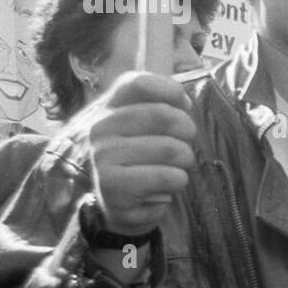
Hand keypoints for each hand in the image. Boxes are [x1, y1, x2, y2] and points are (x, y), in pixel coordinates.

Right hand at [89, 72, 195, 236]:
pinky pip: (167, 176)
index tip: (184, 106)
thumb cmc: (143, 158)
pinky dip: (177, 181)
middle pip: (164, 115)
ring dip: (185, 161)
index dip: (172, 92)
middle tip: (183, 146)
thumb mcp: (149, 124)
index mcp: (111, 106)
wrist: (120, 204)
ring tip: (173, 169)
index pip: (140, 83)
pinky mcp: (112, 186)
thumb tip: (180, 93)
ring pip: (171, 148)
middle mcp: (100, 127)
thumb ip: (163, 101)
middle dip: (187, 132)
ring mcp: (102, 156)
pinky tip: (164, 188)